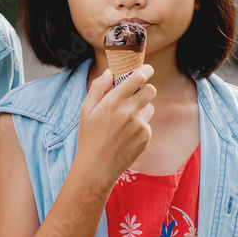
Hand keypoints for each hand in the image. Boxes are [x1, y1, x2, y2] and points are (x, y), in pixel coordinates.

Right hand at [76, 65, 155, 184]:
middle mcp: (129, 111)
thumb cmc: (89, 137)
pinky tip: (126, 135)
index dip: (145, 70)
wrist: (97, 167)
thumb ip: (97, 88)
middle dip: (145, 90)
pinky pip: (148, 124)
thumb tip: (109, 73)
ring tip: (125, 121)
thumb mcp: (86, 110)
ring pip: (150, 108)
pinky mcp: (146, 137)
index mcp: (113, 101)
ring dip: (141, 109)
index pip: (138, 78)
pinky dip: (140, 126)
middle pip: (151, 90)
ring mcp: (140, 125)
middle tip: (135, 96)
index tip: (147, 69)